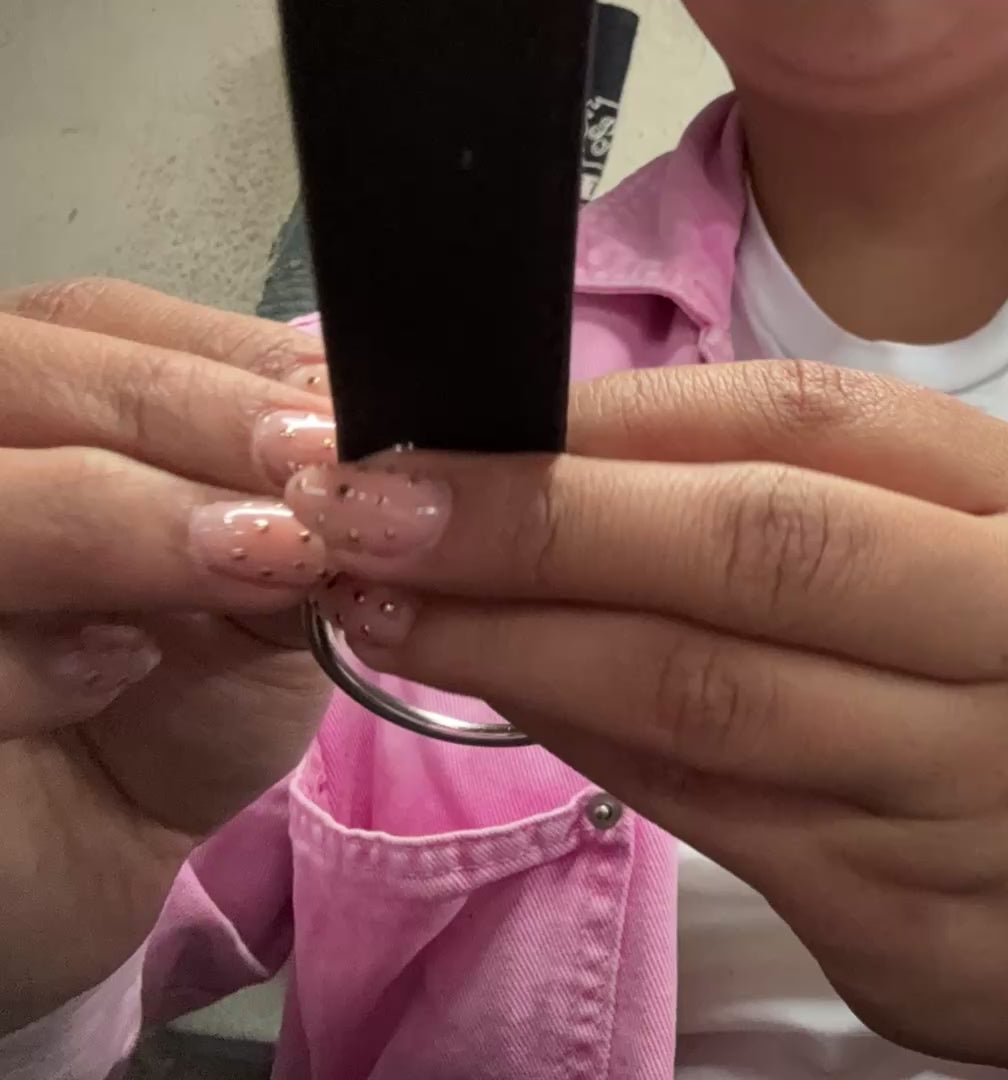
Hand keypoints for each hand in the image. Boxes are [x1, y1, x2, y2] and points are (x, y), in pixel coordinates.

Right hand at [0, 280, 336, 1031]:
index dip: (214, 362)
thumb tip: (369, 438)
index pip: (97, 323)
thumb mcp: (263, 584)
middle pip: (16, 374)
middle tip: (307, 486)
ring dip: (116, 518)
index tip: (339, 419)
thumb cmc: (175, 693)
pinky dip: (34, 657)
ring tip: (252, 564)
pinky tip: (119, 672)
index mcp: (31, 396)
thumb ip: (293, 502)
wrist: (91, 851)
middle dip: (174, 419)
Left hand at [278, 361, 1007, 1076]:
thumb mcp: (949, 549)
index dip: (612, 419)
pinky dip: (581, 740)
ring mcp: (983, 781)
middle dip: (540, 522)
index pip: (806, 421)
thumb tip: (535, 450)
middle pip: (760, 548)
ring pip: (709, 693)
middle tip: (366, 509)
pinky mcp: (906, 904)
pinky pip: (705, 805)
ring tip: (391, 603)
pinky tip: (500, 694)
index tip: (452, 418)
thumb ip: (784, 492)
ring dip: (524, 642)